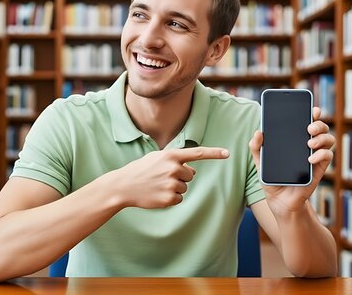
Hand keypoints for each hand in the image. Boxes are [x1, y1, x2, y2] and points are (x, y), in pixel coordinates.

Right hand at [112, 146, 228, 208]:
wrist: (123, 186)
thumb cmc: (140, 170)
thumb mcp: (156, 158)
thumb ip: (175, 160)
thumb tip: (192, 171)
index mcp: (171, 156)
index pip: (197, 154)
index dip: (214, 153)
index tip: (227, 153)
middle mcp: (173, 168)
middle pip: (190, 175)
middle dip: (180, 177)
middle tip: (162, 178)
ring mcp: (171, 183)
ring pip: (185, 188)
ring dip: (174, 188)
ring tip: (158, 186)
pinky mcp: (169, 198)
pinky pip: (179, 199)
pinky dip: (171, 199)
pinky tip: (158, 195)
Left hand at [249, 107, 334, 216]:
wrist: (280, 201)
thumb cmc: (272, 179)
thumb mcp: (260, 162)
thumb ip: (256, 148)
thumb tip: (258, 132)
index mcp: (294, 140)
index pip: (306, 122)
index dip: (312, 113)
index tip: (312, 108)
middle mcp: (307, 145)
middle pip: (320, 128)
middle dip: (318, 123)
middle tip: (309, 127)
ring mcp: (315, 156)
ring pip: (328, 139)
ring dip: (322, 137)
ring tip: (309, 142)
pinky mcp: (319, 169)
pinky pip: (327, 157)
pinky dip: (321, 154)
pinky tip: (310, 158)